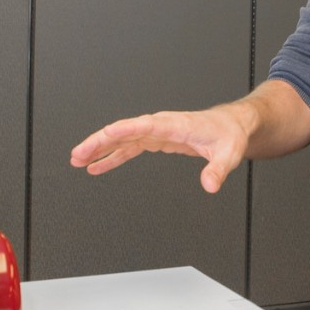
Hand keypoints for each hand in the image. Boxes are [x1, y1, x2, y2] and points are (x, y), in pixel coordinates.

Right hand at [69, 108, 248, 192]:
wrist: (231, 125)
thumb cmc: (228, 134)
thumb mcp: (228, 154)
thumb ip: (218, 170)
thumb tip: (209, 186)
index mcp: (176, 124)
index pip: (145, 125)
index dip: (123, 129)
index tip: (104, 135)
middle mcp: (161, 125)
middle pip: (124, 131)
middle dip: (99, 142)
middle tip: (78, 154)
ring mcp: (156, 132)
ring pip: (122, 139)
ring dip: (100, 149)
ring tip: (78, 160)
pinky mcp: (156, 140)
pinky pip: (129, 147)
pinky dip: (113, 156)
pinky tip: (98, 166)